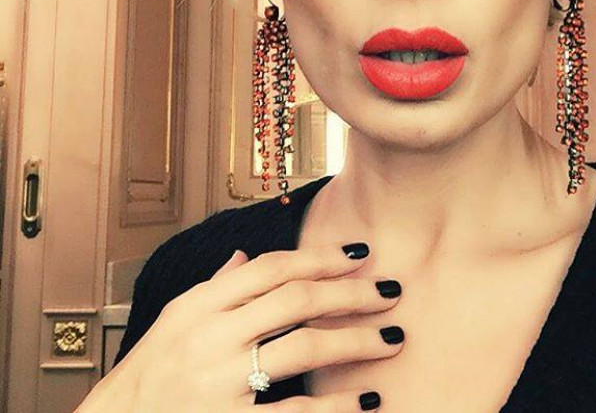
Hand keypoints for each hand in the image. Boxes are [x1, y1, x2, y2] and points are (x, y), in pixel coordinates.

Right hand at [75, 243, 402, 410]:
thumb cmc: (148, 374)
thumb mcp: (174, 319)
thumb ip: (216, 286)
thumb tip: (248, 254)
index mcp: (200, 304)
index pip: (271, 267)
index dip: (320, 256)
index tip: (360, 253)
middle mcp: (211, 336)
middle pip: (295, 299)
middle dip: (349, 293)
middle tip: (390, 291)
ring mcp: (218, 382)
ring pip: (302, 347)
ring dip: (355, 340)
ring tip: (392, 337)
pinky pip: (293, 412)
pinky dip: (335, 406)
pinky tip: (367, 400)